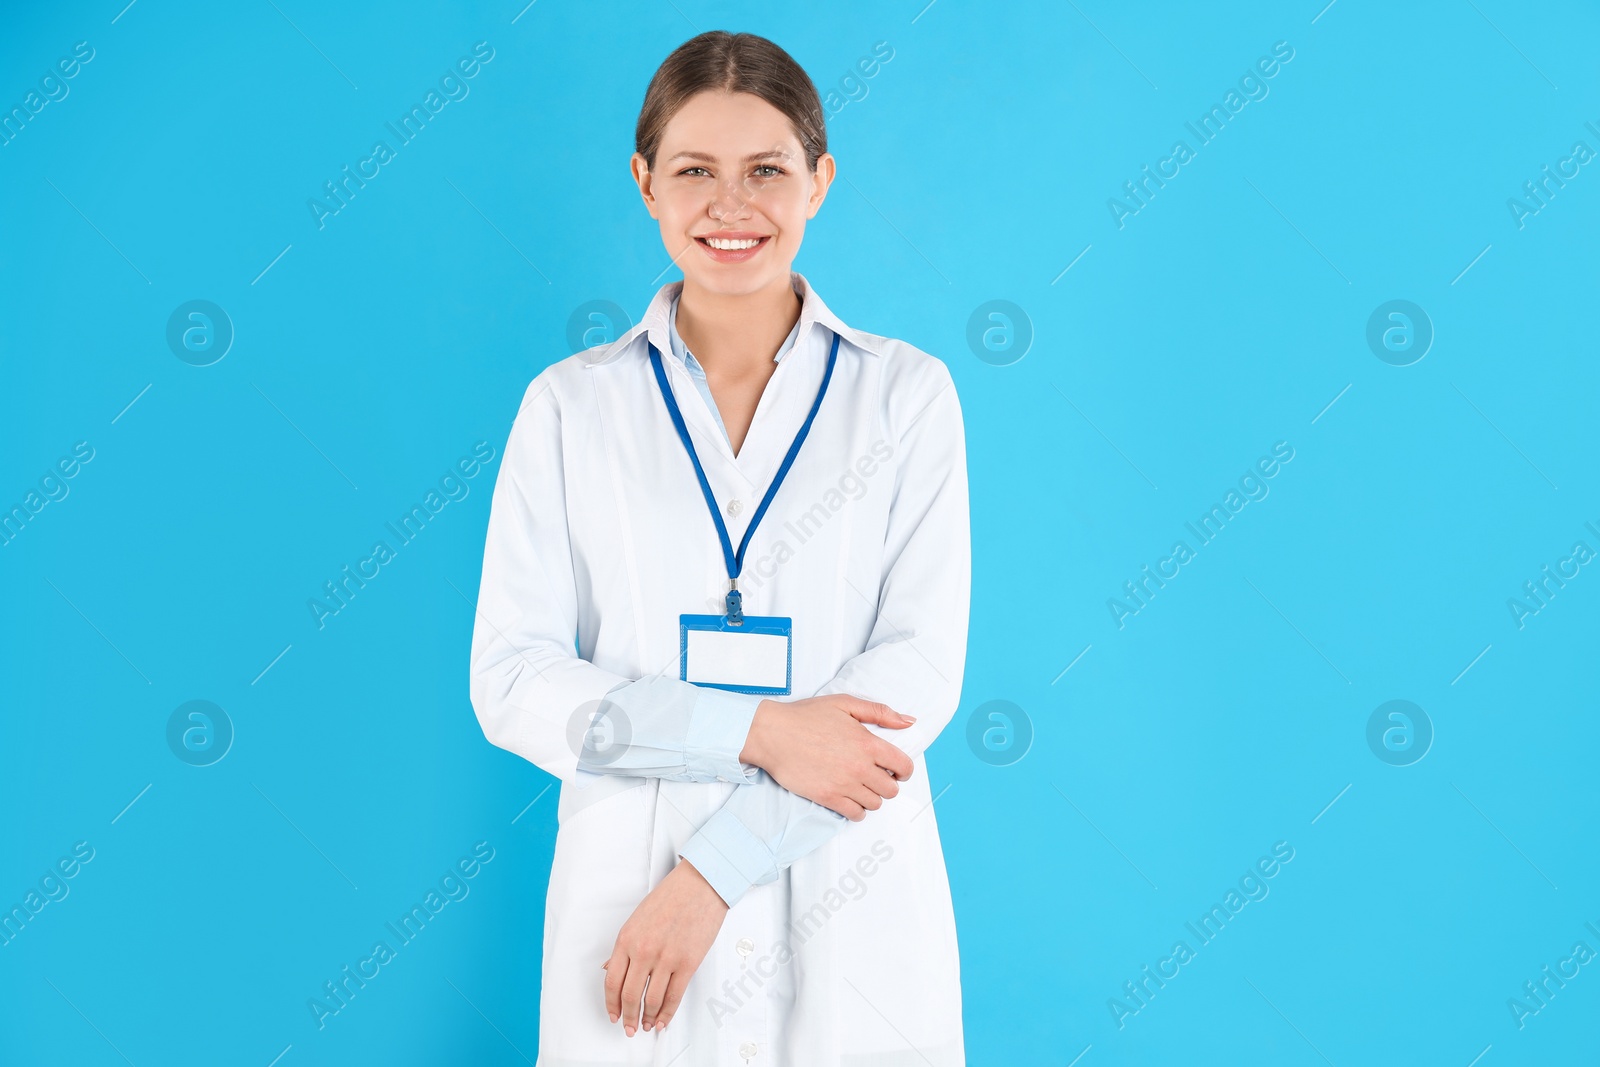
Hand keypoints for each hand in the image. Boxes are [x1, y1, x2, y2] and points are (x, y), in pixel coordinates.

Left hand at [603, 858, 727, 1035]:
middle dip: (628, 1017)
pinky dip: (667, 1013)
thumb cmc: (671, 896)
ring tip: (647, 1025)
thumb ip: (625, 947)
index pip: (612, 981)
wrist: (700, 884)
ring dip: (648, 1018)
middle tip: (629, 1027)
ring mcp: (666, 958)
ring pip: (652, 1000)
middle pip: (630, 996)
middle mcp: (643, 951)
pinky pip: (674, 996)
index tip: (614, 1015)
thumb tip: (611, 968)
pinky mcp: (688, 963)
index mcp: (627, 939)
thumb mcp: (638, 919)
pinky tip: (662, 1020)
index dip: (611, 1004)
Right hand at [740, 695, 915, 819]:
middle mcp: (860, 767)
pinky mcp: (828, 797)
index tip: (897, 770)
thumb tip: (909, 721)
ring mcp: (844, 784)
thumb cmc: (806, 716)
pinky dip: (857, 810)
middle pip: (891, 789)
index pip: (903, 766)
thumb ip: (880, 712)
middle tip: (875, 777)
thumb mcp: (845, 704)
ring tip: (861, 786)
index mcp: (868, 743)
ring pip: (875, 804)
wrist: (773, 734)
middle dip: (887, 784)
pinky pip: (855, 814)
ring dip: (872, 797)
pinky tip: (850, 798)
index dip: (904, 770)